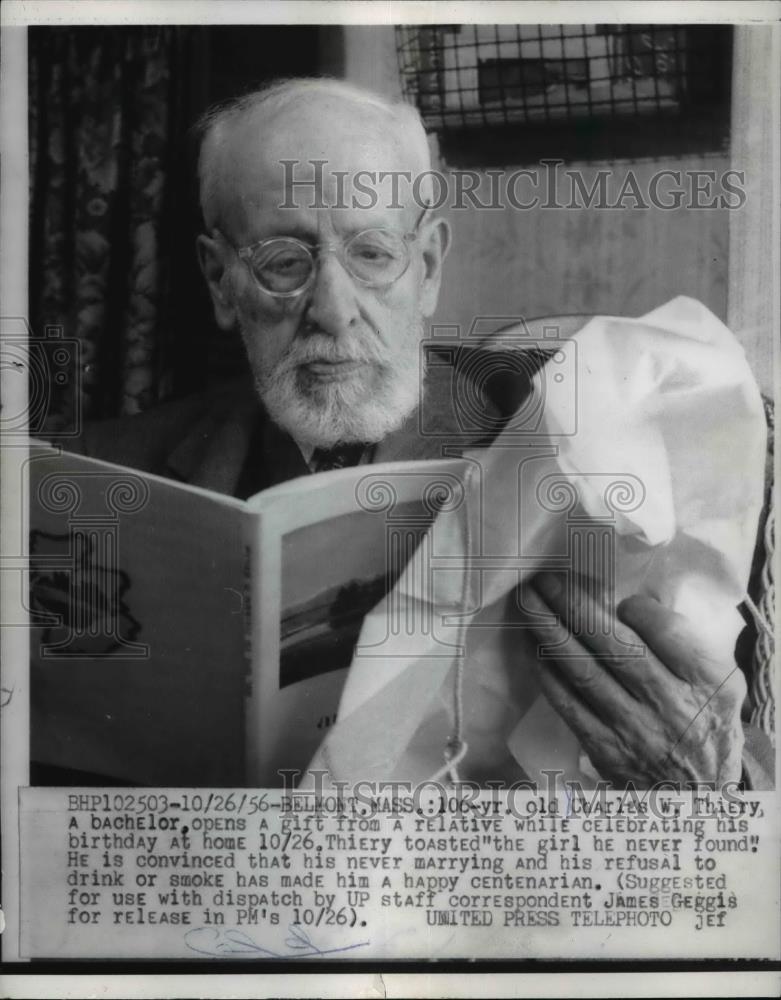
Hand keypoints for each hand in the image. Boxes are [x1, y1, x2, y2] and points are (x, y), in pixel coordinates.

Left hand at [522, 572, 745, 787]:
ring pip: (583, 671)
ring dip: (549, 632)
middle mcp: (669, 703)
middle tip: (544, 580)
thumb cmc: (707, 725)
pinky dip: (547, 674)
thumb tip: (635, 607)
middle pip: (614, 646)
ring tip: (528, 604)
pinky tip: (532, 648)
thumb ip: (688, 645)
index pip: (667, 633)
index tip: (619, 599)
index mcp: (705, 681)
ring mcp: (632, 728)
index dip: (637, 609)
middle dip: (573, 607)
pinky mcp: (604, 748)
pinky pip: (568, 704)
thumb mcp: (723, 683)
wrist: (699, 795)